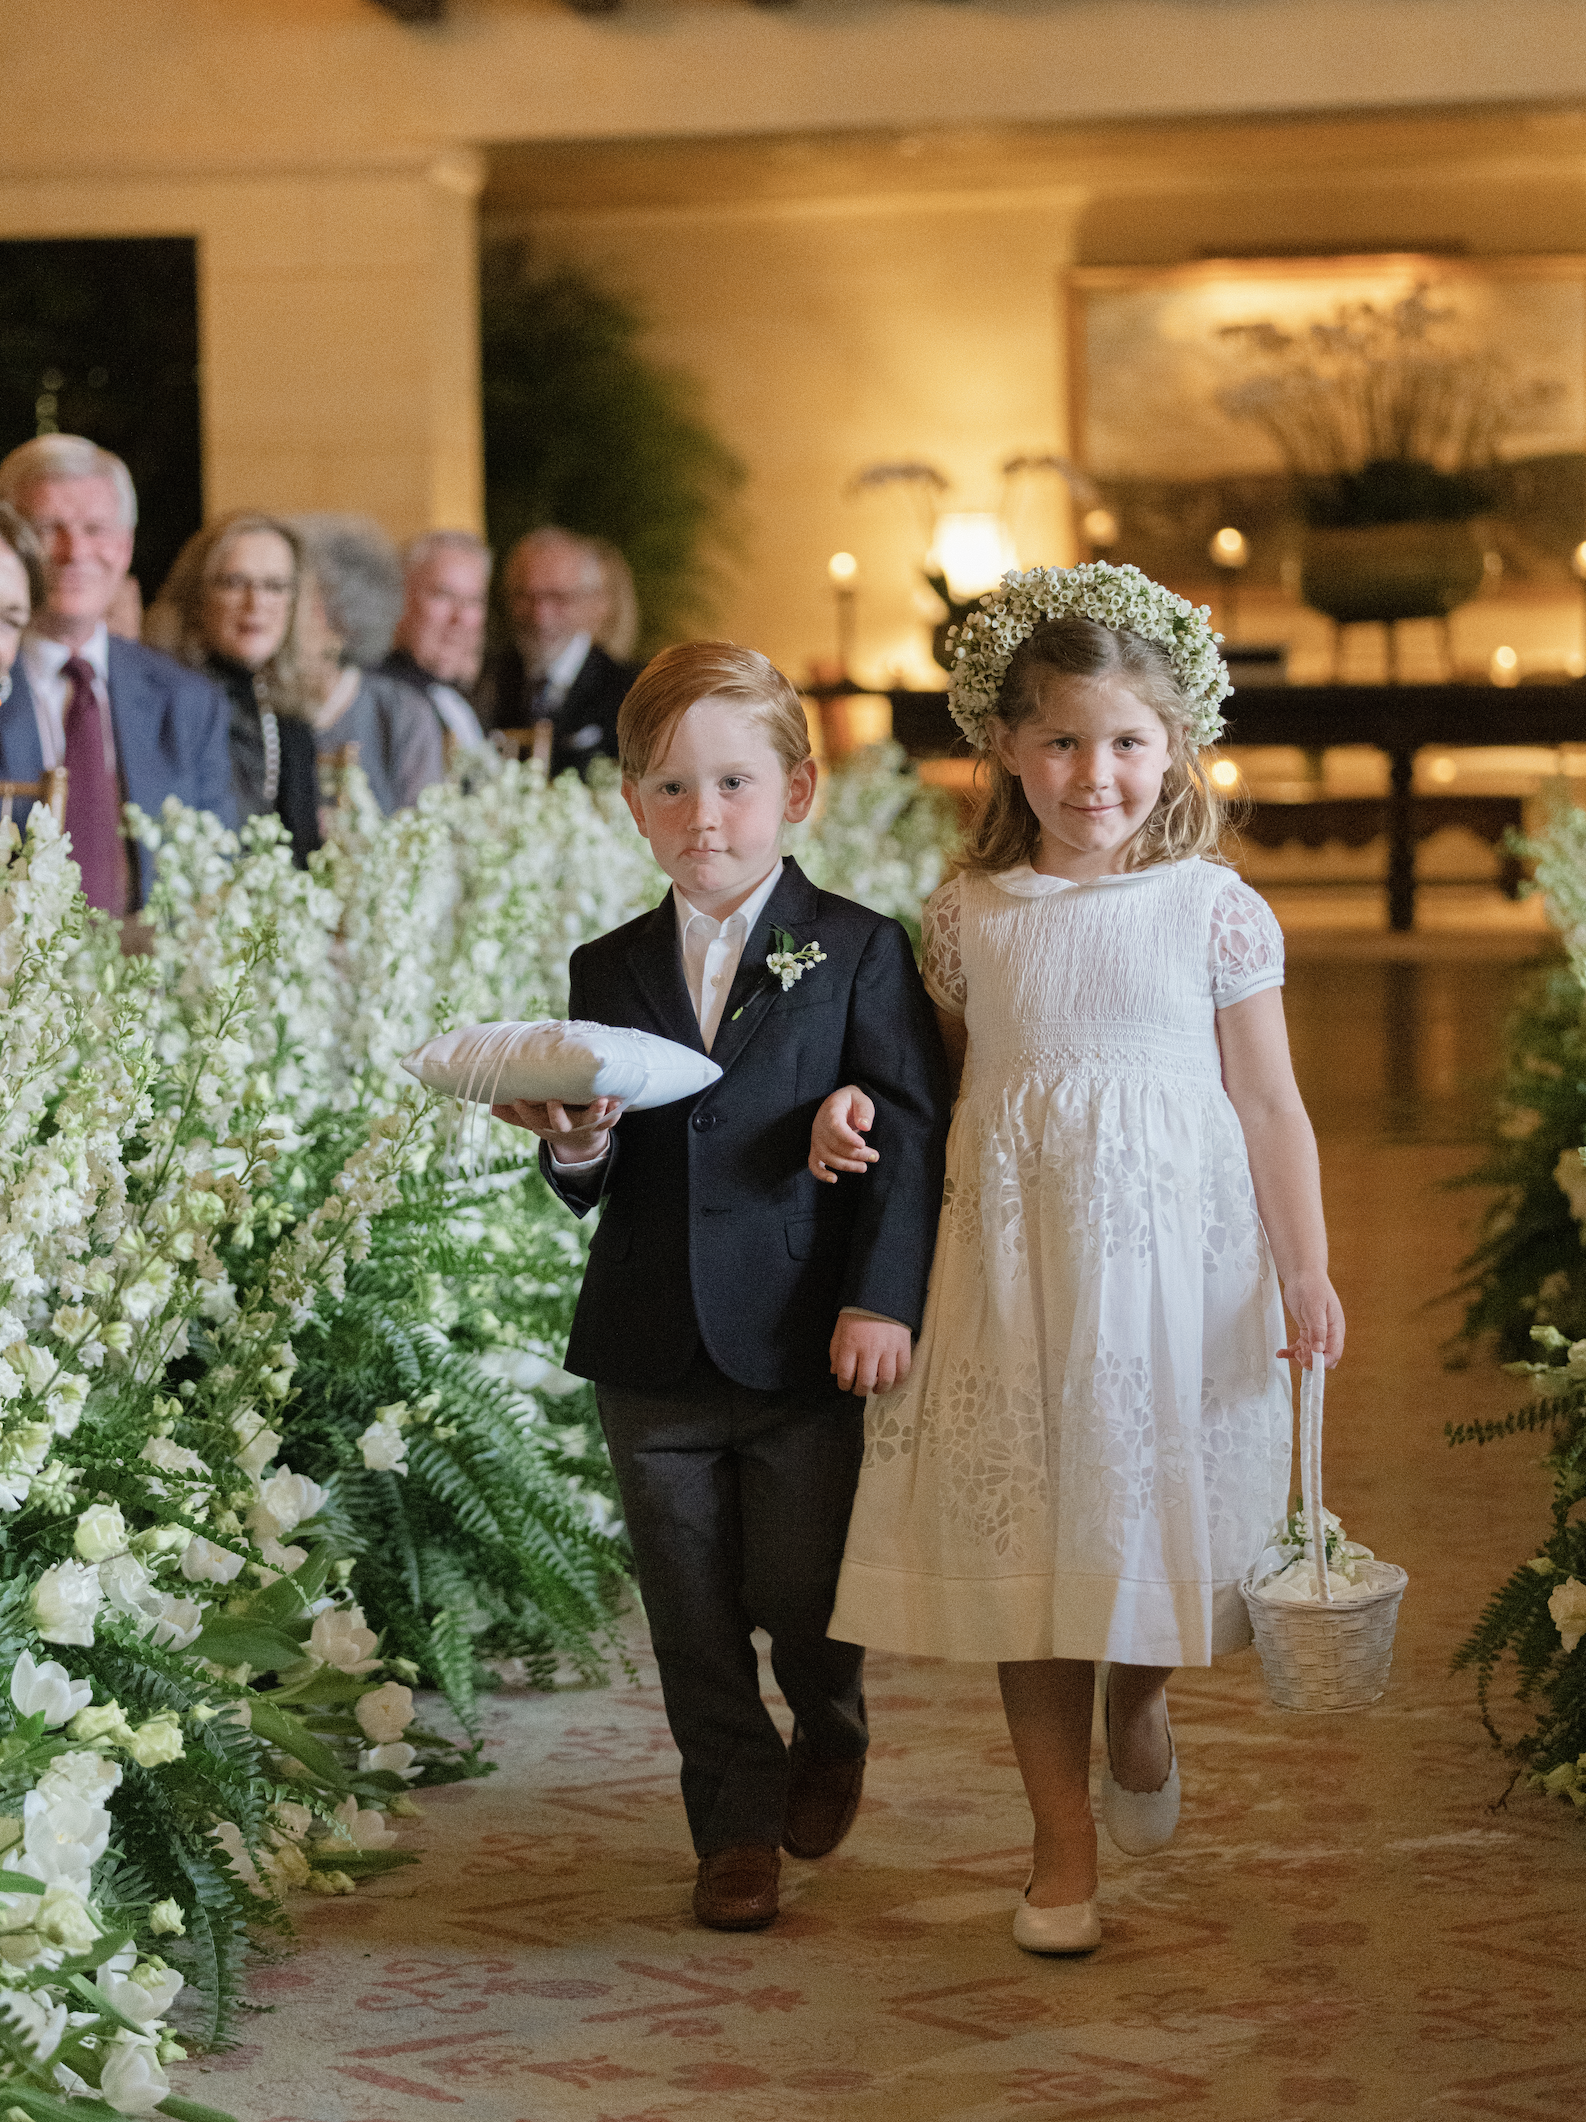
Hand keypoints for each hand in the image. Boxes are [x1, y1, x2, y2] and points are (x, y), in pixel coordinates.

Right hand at [490, 1094, 624, 1163]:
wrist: (582, 1142)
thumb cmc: (553, 1122)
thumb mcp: (534, 1120)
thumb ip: (514, 1113)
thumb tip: (489, 1104)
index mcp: (547, 1125)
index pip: (531, 1119)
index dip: (524, 1112)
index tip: (517, 1099)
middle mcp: (566, 1126)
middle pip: (559, 1123)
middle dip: (556, 1114)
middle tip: (553, 1101)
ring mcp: (586, 1125)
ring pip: (591, 1120)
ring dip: (596, 1111)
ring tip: (601, 1100)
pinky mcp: (604, 1123)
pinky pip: (612, 1119)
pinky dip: (616, 1112)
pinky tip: (619, 1101)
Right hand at [810, 1085, 877, 1183]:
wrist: (838, 1103)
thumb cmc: (852, 1102)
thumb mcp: (861, 1099)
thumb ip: (864, 1111)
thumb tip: (865, 1127)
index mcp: (831, 1112)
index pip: (835, 1126)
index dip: (848, 1137)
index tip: (863, 1144)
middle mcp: (820, 1126)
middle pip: (835, 1145)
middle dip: (856, 1154)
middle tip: (875, 1157)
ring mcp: (816, 1139)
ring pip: (827, 1157)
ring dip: (846, 1165)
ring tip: (864, 1167)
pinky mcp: (816, 1149)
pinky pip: (813, 1164)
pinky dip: (821, 1174)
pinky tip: (834, 1179)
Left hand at [830, 1316, 910, 1395]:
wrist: (881, 1294)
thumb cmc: (859, 1312)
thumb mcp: (840, 1329)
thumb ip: (835, 1351)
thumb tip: (835, 1371)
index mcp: (850, 1345)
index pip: (845, 1375)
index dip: (844, 1385)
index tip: (846, 1385)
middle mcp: (869, 1350)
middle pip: (865, 1382)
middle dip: (861, 1390)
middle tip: (861, 1389)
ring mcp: (888, 1349)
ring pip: (886, 1380)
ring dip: (880, 1389)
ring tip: (877, 1387)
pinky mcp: (903, 1347)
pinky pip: (903, 1370)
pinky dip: (899, 1380)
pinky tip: (893, 1381)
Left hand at [1277, 1268, 1344, 1368]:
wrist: (1302, 1274)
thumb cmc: (1311, 1286)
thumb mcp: (1314, 1307)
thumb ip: (1317, 1328)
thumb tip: (1319, 1348)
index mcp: (1335, 1328)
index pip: (1334, 1353)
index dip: (1323, 1362)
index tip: (1309, 1364)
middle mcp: (1329, 1333)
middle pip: (1324, 1357)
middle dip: (1311, 1361)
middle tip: (1298, 1356)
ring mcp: (1318, 1332)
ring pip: (1311, 1354)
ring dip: (1300, 1357)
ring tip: (1287, 1353)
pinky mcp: (1308, 1330)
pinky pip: (1302, 1346)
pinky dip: (1293, 1351)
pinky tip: (1282, 1352)